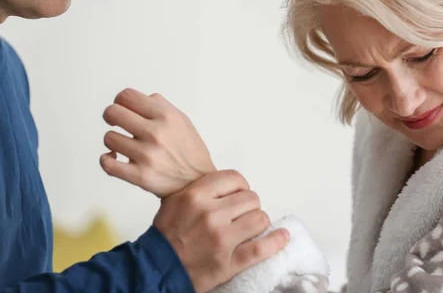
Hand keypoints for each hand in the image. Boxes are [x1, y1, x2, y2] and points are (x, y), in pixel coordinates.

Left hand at [101, 88, 215, 197]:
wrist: (198, 183)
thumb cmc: (189, 151)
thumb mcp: (182, 121)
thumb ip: (159, 106)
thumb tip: (135, 100)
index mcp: (167, 116)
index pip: (127, 96)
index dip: (119, 100)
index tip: (121, 108)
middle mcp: (157, 134)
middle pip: (113, 113)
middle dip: (111, 117)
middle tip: (115, 123)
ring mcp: (148, 156)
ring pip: (109, 138)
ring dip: (113, 140)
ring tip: (123, 144)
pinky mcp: (140, 176)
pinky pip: (107, 163)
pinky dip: (106, 159)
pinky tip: (114, 158)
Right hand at [153, 169, 289, 292]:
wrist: (156, 268)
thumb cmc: (167, 235)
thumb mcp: (176, 200)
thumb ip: (203, 188)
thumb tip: (230, 183)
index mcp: (196, 195)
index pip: (235, 178)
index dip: (240, 186)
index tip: (238, 194)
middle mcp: (210, 214)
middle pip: (251, 198)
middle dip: (249, 206)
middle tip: (241, 215)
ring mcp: (221, 239)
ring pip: (260, 219)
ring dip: (257, 223)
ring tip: (249, 228)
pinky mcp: (229, 262)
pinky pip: (262, 247)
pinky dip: (276, 241)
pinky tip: (282, 236)